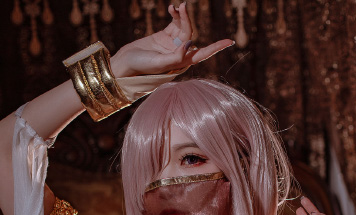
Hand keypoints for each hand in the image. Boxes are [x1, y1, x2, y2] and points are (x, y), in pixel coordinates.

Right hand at [111, 2, 233, 77]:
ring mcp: (172, 45)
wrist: (125, 64)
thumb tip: (191, 44)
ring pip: (183, 27)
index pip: (202, 54)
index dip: (216, 47)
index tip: (230, 41)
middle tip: (182, 7)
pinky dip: (175, 15)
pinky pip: (174, 23)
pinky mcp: (164, 37)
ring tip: (177, 6)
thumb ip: (176, 56)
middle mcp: (179, 54)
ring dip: (181, 16)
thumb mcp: (160, 64)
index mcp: (181, 64)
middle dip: (188, 21)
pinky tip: (172, 8)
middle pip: (190, 35)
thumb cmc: (141, 68)